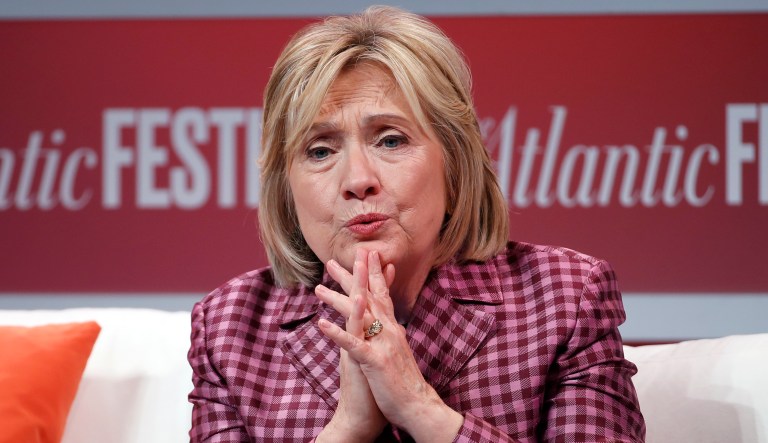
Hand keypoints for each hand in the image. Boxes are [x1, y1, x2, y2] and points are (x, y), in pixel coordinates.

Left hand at [318, 250, 463, 441]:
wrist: (418, 407)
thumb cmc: (406, 383)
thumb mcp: (398, 352)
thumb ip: (392, 336)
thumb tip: (390, 324)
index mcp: (393, 329)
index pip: (382, 295)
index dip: (373, 274)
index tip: (367, 254)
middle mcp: (390, 331)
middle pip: (368, 297)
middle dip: (351, 277)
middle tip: (333, 261)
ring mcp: (382, 344)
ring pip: (357, 315)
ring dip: (336, 299)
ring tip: (318, 288)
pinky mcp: (374, 361)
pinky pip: (352, 344)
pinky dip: (336, 333)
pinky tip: (320, 323)